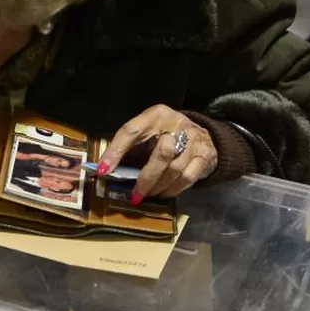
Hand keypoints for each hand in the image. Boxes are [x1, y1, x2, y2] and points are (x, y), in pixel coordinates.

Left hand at [98, 105, 217, 202]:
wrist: (202, 133)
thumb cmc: (165, 134)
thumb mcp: (147, 132)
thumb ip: (129, 147)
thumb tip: (105, 169)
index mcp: (155, 115)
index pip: (131, 131)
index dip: (116, 151)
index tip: (104, 170)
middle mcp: (177, 124)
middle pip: (161, 154)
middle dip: (146, 179)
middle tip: (135, 195)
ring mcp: (194, 139)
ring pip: (175, 169)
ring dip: (159, 187)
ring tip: (147, 195)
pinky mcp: (205, 155)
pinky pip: (188, 177)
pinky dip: (174, 190)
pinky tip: (163, 194)